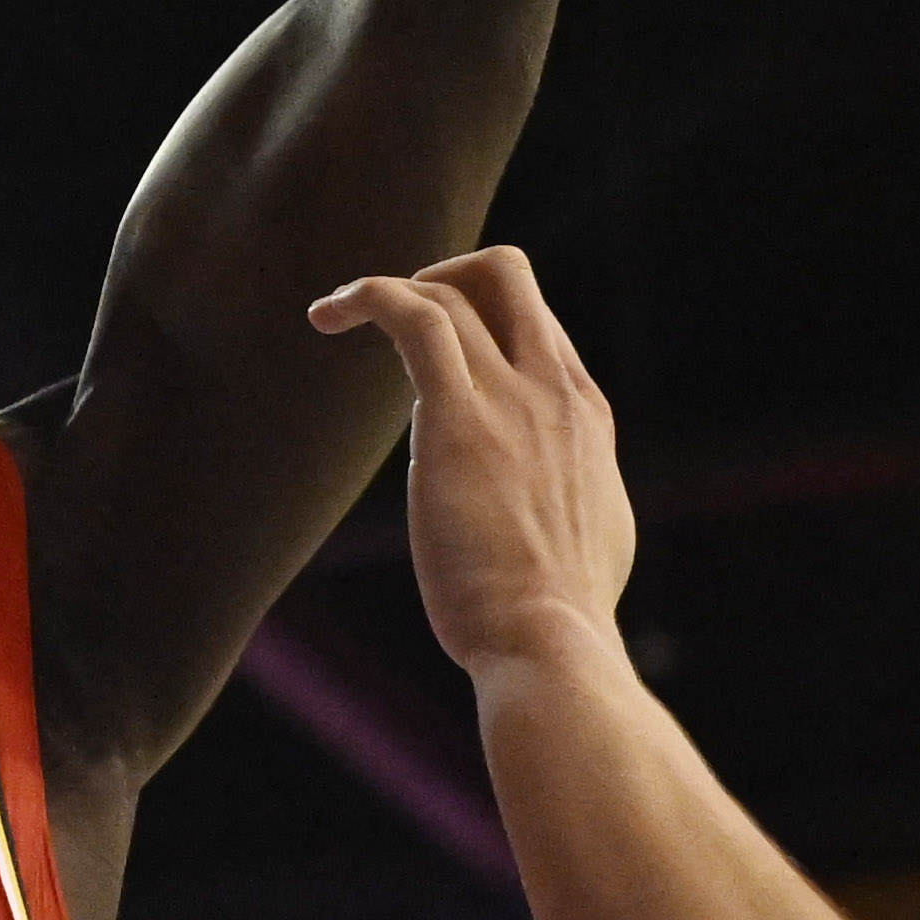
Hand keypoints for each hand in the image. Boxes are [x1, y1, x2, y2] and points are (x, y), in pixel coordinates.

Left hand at [306, 245, 634, 675]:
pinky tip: (326, 314)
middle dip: (444, 276)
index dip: (479, 326)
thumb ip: (568, 493)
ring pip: (454, 288)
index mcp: (583, 413)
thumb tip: (550, 496)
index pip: (533, 325)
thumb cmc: (562, 614)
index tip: (438, 360)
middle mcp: (553, 390)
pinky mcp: (458, 420)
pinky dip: (367, 295)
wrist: (553, 644)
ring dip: (392, 287)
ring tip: (342, 316)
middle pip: (507, 276)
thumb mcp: (594, 533)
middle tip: (399, 319)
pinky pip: (414, 318)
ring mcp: (512, 399)